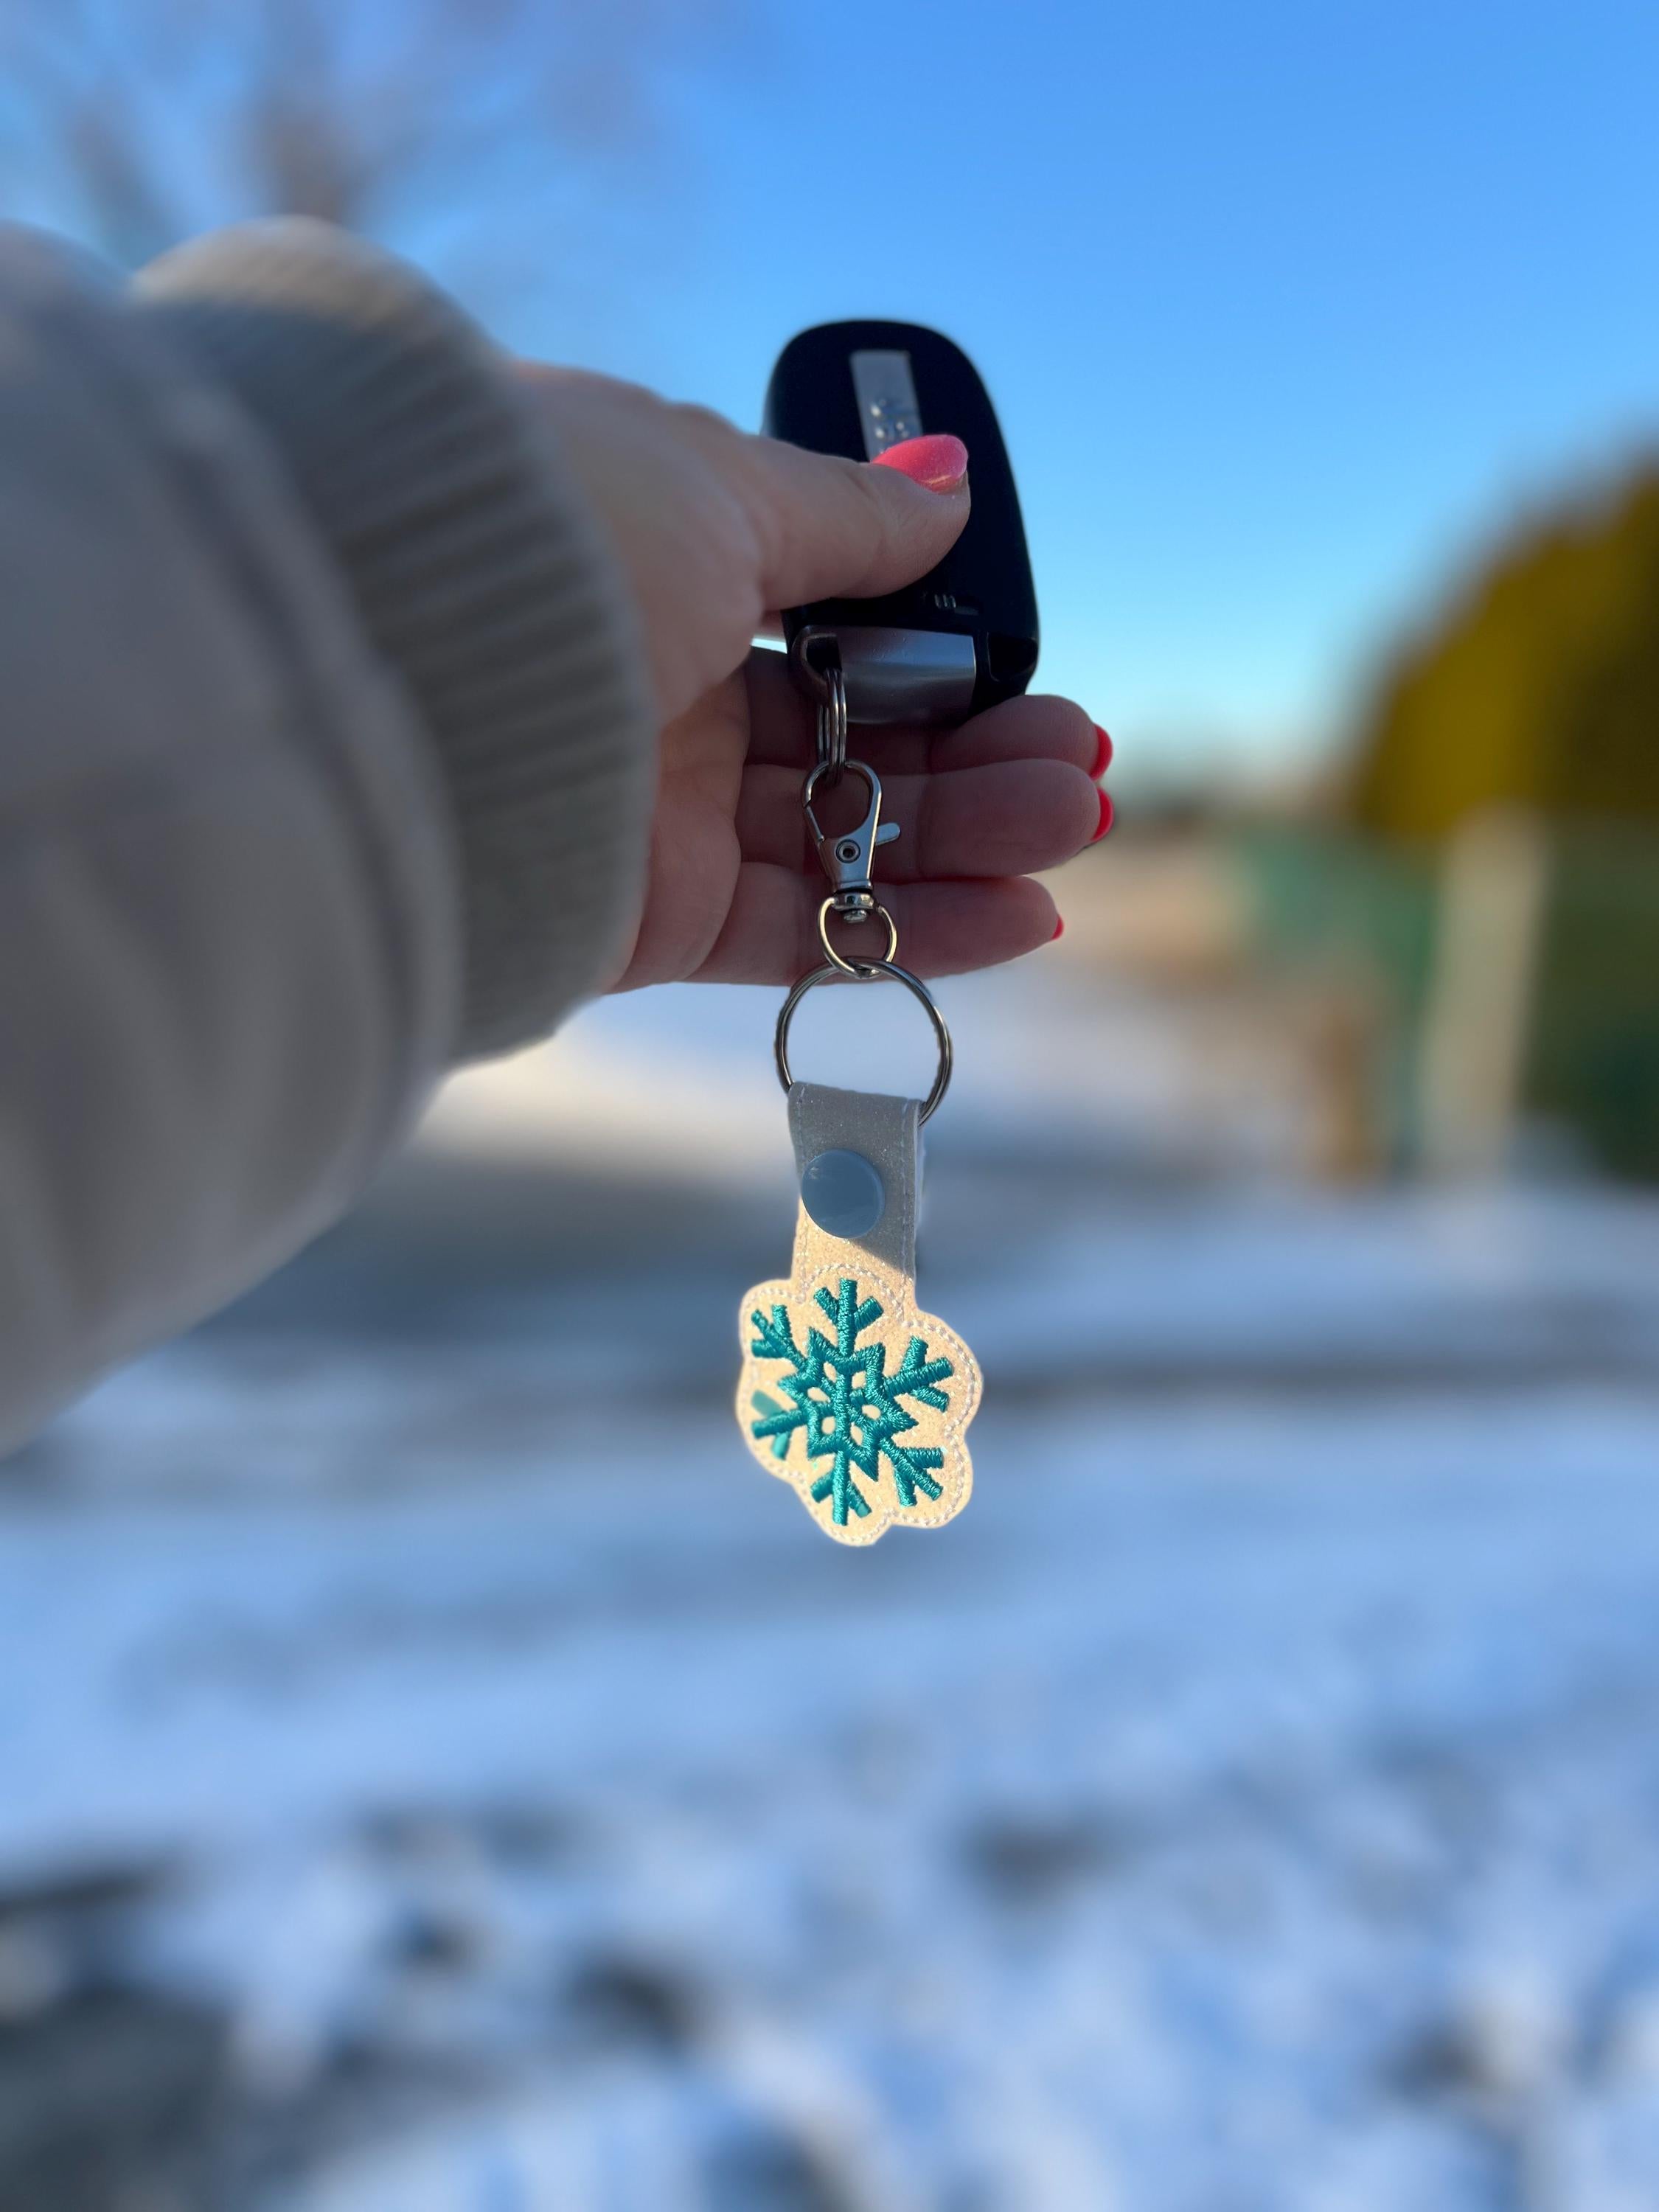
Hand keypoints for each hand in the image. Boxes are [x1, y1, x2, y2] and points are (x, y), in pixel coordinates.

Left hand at [520, 366, 1109, 989]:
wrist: (395, 667)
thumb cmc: (559, 534)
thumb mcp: (721, 489)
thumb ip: (847, 516)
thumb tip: (948, 490)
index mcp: (661, 570)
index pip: (824, 626)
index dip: (931, 652)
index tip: (1019, 663)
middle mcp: (654, 692)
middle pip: (850, 741)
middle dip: (976, 752)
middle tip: (1078, 757)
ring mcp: (653, 814)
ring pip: (843, 839)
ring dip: (971, 837)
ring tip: (1078, 817)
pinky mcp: (649, 921)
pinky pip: (807, 933)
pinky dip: (916, 932)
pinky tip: (1025, 913)